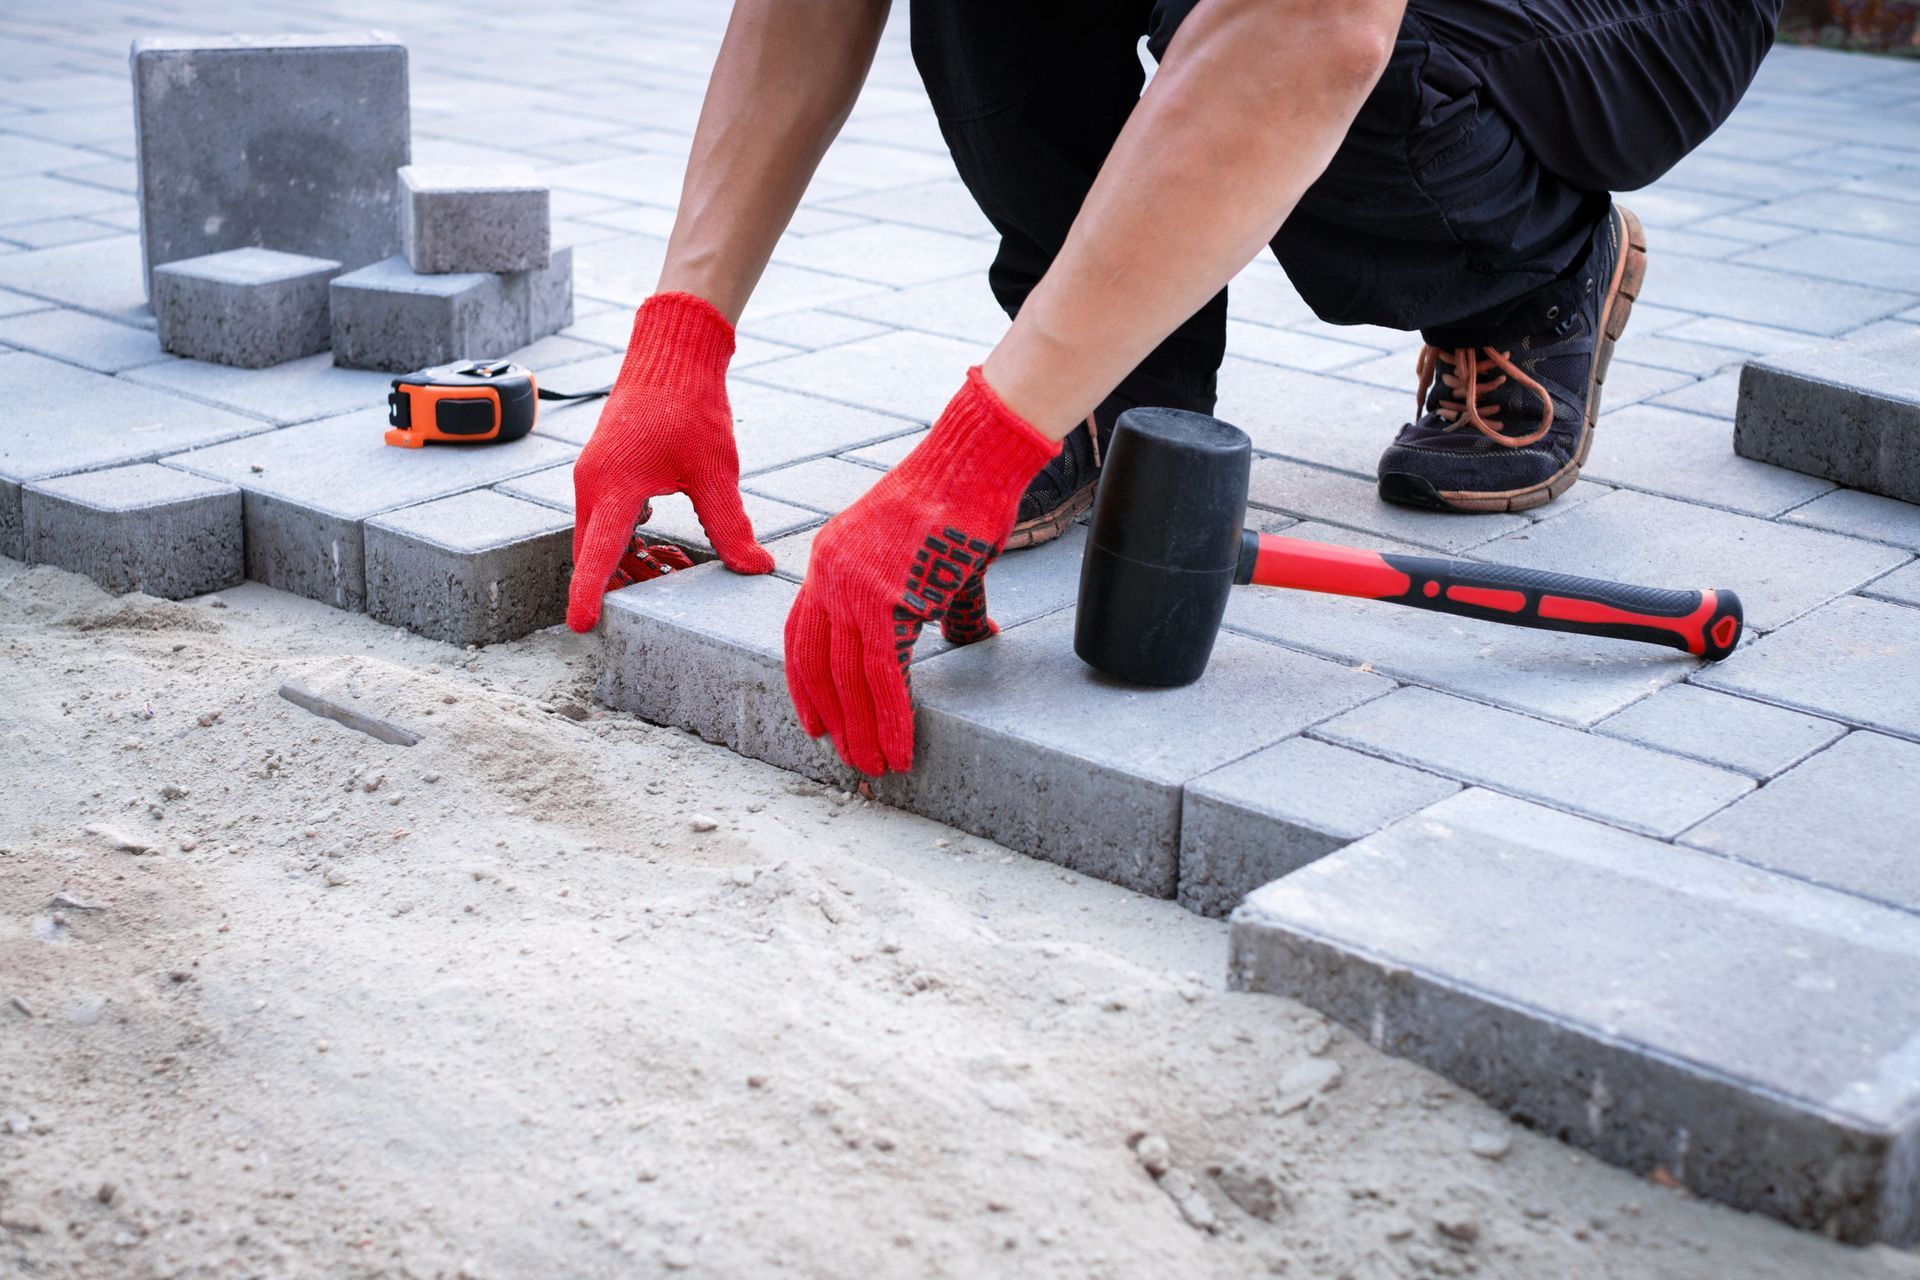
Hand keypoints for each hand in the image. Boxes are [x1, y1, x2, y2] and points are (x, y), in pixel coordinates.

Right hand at [566, 292, 772, 631]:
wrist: (672, 356)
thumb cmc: (690, 406)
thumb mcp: (715, 472)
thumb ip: (731, 526)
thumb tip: (757, 568)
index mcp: (614, 487)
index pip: (597, 554)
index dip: (589, 594)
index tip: (580, 626)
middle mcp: (593, 485)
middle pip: (596, 554)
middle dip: (626, 582)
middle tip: (670, 587)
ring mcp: (595, 478)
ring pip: (602, 540)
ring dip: (633, 561)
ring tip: (678, 566)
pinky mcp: (605, 472)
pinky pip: (608, 522)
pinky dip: (632, 540)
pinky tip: (667, 544)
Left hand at [784, 369, 1058, 774]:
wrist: (974, 466)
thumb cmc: (962, 504)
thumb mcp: (936, 561)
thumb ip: (940, 607)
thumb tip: (967, 638)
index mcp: (829, 560)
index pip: (802, 635)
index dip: (807, 685)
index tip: (816, 724)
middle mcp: (829, 574)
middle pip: (818, 664)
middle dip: (835, 720)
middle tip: (851, 758)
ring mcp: (854, 586)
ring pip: (848, 678)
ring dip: (863, 731)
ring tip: (878, 767)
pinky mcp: (888, 598)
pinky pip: (885, 674)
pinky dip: (892, 718)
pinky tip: (901, 746)